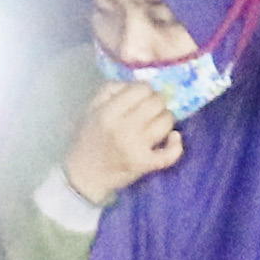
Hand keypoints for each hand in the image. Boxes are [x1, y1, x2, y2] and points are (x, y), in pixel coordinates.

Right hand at [63, 75, 190, 205]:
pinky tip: (173, 138)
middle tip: (152, 109)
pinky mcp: (144, 164)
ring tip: (157, 123)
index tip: (142, 97)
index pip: (141, 89)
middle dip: (158, 102)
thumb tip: (135, 82)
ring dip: (166, 119)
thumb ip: (109, 91)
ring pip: (165, 122)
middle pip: (156, 103)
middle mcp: (123, 128)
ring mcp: (136, 147)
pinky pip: (170, 153)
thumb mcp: (89, 110)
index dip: (146, 90)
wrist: (83, 177)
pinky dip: (176, 145)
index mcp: (108, 113)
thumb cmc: (87, 140)